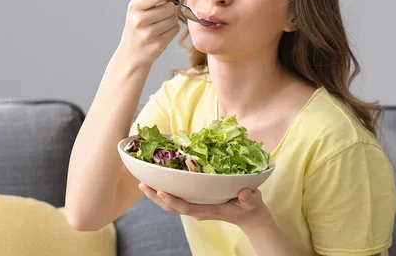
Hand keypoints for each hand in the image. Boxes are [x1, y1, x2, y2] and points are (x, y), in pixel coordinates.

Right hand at [117, 0, 180, 68]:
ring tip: (162, 23)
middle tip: (165, 12)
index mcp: (134, 7)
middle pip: (170, 7)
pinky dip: (172, 29)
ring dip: (172, 19)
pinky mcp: (158, 44)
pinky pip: (175, 29)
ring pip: (174, 18)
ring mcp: (148, 34)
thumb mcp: (136, 7)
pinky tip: (163, 32)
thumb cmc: (137, 26)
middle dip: (170, 8)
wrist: (131, 54)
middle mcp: (139, 20)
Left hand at [139, 183, 267, 229]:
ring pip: (171, 204)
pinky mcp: (195, 202)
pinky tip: (158, 180)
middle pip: (172, 207)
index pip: (186, 207)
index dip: (173, 200)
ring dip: (156, 194)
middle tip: (142, 184)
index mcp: (209, 210)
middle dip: (156, 197)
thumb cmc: (250, 207)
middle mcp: (198, 210)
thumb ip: (248, 199)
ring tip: (143, 182)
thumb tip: (243, 193)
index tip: (161, 191)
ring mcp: (196, 207)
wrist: (249, 215)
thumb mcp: (252, 201)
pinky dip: (165, 191)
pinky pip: (177, 199)